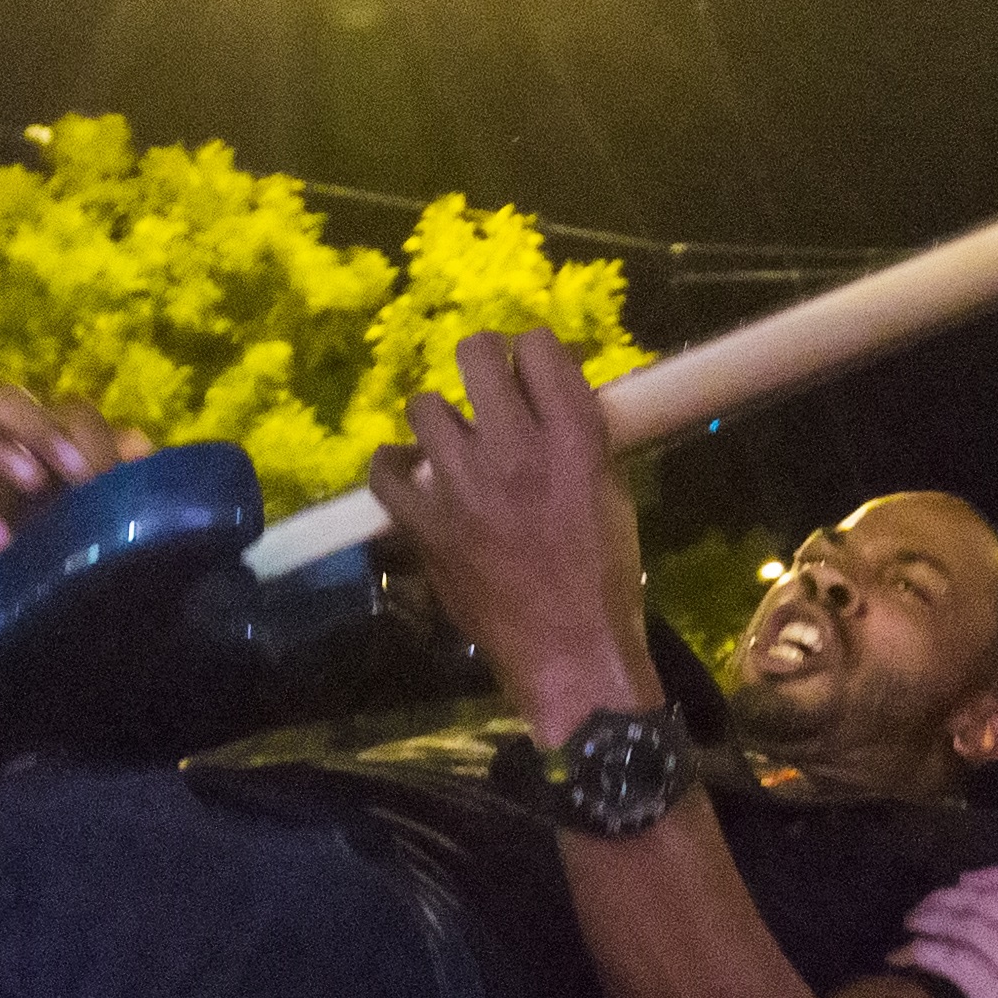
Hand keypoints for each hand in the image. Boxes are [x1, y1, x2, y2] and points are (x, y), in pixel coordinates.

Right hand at [0, 381, 141, 572]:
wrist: (18, 606)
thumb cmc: (60, 545)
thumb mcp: (94, 512)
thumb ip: (116, 474)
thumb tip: (139, 447)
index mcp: (42, 438)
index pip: (62, 411)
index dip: (83, 434)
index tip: (103, 473)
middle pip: (1, 399)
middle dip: (38, 427)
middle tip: (73, 470)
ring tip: (33, 482)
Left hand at [361, 330, 646, 735]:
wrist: (571, 651)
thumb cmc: (605, 577)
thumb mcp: (612, 492)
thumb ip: (581, 438)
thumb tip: (550, 400)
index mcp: (575, 438)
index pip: (538, 345)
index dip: (532, 351)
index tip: (532, 371)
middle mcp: (516, 447)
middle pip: (476, 355)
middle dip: (483, 361)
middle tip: (489, 387)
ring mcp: (464, 485)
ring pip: (425, 406)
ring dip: (440, 418)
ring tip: (451, 439)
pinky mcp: (428, 525)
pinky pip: (385, 473)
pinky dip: (391, 465)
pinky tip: (405, 467)